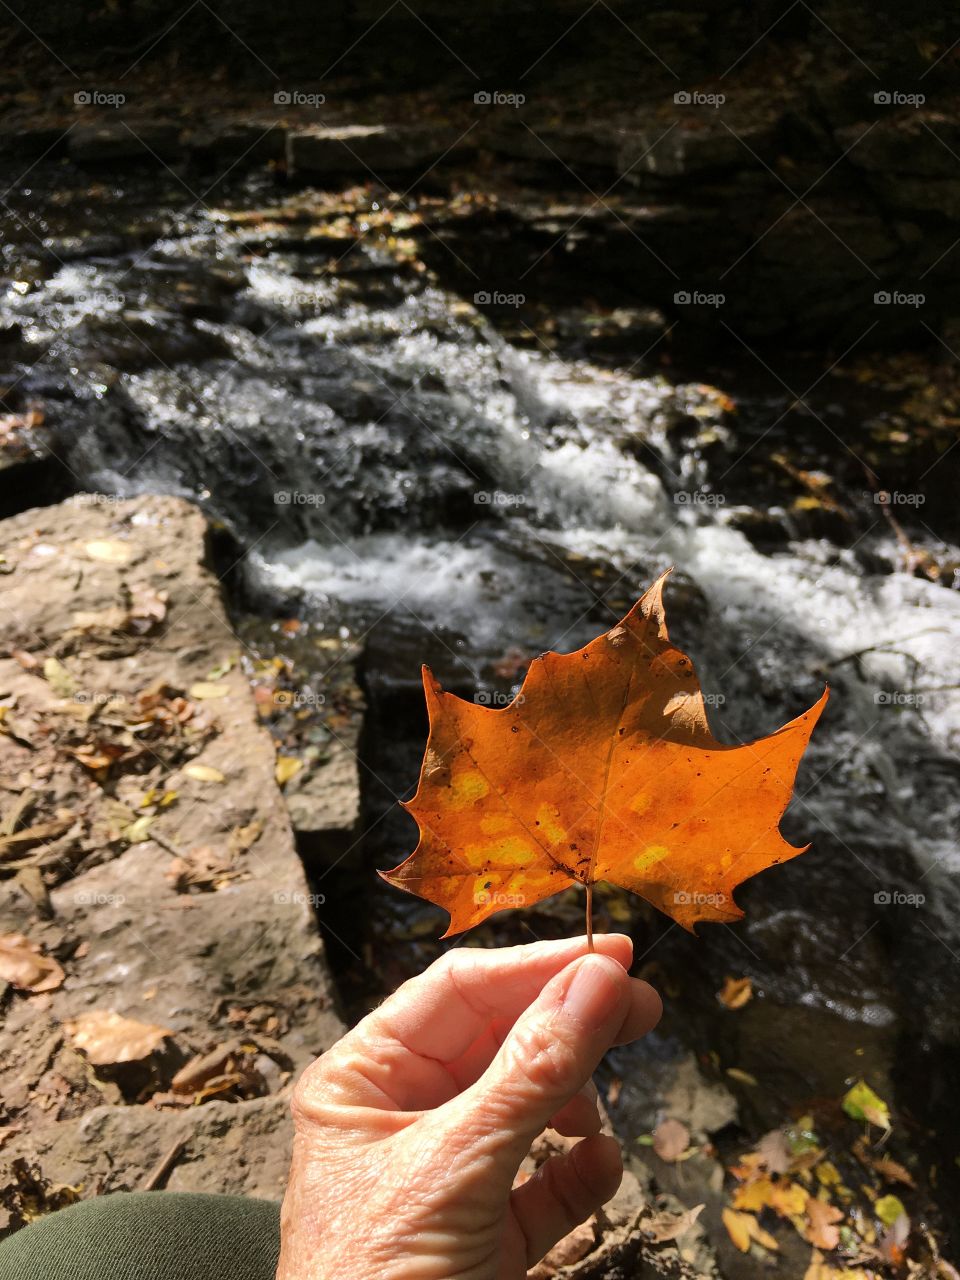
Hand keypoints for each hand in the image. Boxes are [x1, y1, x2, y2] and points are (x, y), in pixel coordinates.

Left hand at [276, 935, 660, 1279]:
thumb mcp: (455, 1168)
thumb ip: (532, 1071)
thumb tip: (598, 980)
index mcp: (362, 1080)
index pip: (457, 992)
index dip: (536, 967)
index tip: (612, 954)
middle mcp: (401, 1116)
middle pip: (500, 1040)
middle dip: (567, 1026)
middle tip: (640, 1008)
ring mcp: (446, 1175)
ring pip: (528, 1104)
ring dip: (574, 1102)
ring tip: (598, 1116)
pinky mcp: (486, 1234)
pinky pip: (546, 1179)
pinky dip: (579, 1170)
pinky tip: (597, 1170)